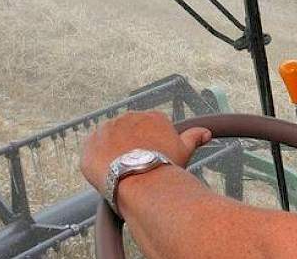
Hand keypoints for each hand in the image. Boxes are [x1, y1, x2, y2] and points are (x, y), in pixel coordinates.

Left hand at [80, 111, 211, 194]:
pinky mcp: (90, 144)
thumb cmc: (165, 166)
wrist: (141, 180)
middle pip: (127, 132)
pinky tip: (106, 173)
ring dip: (112, 153)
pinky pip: (91, 151)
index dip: (149, 145)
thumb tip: (206, 132)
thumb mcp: (183, 150)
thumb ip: (193, 137)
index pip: (148, 128)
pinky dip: (97, 161)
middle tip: (136, 168)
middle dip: (130, 147)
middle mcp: (127, 117)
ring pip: (109, 141)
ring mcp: (107, 130)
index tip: (150, 158)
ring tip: (121, 173)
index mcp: (150, 117)